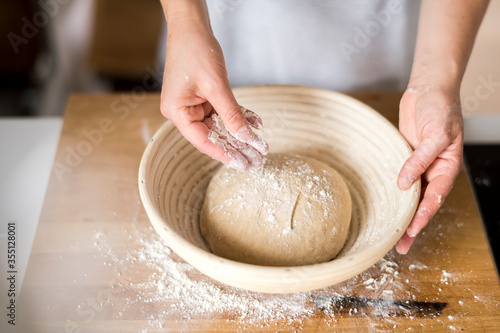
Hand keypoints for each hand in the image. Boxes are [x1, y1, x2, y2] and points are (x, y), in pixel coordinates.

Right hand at [160, 21, 267, 170]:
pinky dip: (239, 115)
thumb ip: (231, 114)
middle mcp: (183, 112)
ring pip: (221, 125)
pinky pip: (224, 111)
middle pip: (214, 136)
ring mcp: (193, 105)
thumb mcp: (216, 86)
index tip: (243, 165)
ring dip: (242, 133)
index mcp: (177, 112)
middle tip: (257, 161)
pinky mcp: (203, 97)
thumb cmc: (196, 50)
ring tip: (261, 147)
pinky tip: (256, 123)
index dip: (224, 154)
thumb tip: (246, 138)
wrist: (192, 26)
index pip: (203, 141)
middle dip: (237, 147)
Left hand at [395, 86, 463, 253]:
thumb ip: (420, 160)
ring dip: (400, 212)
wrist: (428, 89)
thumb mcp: (436, 134)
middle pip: (421, 203)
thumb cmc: (440, 108)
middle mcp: (432, 170)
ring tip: (389, 231)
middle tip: (398, 245)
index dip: (422, 217)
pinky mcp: (404, 158)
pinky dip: (393, 192)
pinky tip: (384, 203)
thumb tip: (404, 184)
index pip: (434, 199)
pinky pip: (398, 178)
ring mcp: (417, 165)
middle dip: (411, 224)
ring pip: (409, 194)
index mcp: (446, 168)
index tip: (411, 232)